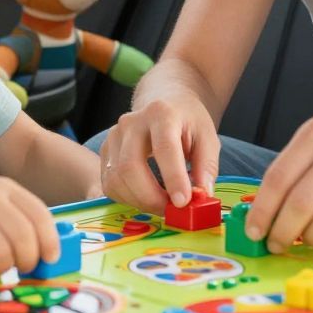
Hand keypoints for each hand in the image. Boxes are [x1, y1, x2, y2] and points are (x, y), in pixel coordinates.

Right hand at [0, 170, 59, 275]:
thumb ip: (14, 216)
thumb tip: (43, 251)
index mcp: (5, 187)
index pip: (40, 215)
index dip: (50, 241)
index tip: (50, 258)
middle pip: (24, 237)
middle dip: (29, 260)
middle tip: (23, 268)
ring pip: (2, 253)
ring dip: (5, 267)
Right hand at [98, 92, 219, 213]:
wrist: (164, 101)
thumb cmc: (187, 121)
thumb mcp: (207, 137)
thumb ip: (206, 167)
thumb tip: (201, 197)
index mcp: (161, 113)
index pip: (164, 148)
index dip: (173, 178)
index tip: (183, 202)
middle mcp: (131, 122)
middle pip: (130, 167)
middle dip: (151, 198)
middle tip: (172, 211)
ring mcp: (113, 136)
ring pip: (116, 179)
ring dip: (139, 202)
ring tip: (162, 205)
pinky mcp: (105, 151)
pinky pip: (109, 184)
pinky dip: (128, 199)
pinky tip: (146, 197)